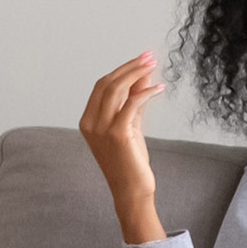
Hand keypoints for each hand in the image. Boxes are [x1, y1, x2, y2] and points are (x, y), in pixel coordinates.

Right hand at [80, 50, 166, 202]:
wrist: (131, 191)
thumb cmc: (129, 162)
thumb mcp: (130, 127)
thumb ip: (133, 102)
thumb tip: (142, 77)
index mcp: (88, 121)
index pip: (101, 86)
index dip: (121, 69)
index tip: (139, 59)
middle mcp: (91, 123)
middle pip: (107, 83)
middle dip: (129, 67)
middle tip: (148, 56)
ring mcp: (102, 128)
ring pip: (116, 89)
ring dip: (136, 73)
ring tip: (153, 64)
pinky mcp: (118, 133)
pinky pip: (132, 104)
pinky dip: (145, 92)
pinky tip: (158, 87)